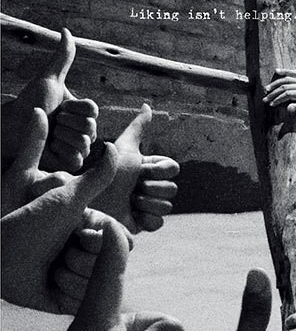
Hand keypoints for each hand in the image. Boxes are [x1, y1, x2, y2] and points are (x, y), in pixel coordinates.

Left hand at [1, 111, 118, 313]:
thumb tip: (114, 146)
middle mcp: (91, 252)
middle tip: (58, 251)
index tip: (77, 231)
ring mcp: (82, 276)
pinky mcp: (71, 299)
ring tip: (48, 268)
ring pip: (98, 283)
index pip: (123, 239)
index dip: (99, 238)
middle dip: (83, 258)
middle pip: (112, 263)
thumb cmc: (24, 222)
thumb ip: (94, 176)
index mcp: (93, 228)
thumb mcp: (64, 198)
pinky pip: (85, 301)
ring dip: (71, 275)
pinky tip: (47, 285)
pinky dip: (65, 293)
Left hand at [4, 29, 97, 171]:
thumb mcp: (49, 80)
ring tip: (48, 136)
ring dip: (59, 138)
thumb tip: (66, 30)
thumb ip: (63, 57)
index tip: (59, 107)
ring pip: (83, 143)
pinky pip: (76, 158)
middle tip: (51, 122)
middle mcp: (87, 130)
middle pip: (90, 128)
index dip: (73, 108)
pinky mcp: (71, 164)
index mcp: (86, 113)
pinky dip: (60, 153)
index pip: (93, 110)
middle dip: (65, 124)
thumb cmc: (29, 103)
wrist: (13, 127)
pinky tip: (49, 149)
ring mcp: (81, 148)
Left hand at [90, 104, 178, 233]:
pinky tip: (132, 215)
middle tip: (132, 189)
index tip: (142, 170)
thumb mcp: (121, 148)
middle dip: (151, 188)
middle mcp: (150, 187)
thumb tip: (148, 105)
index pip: (173, 169)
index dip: (159, 171)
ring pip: (167, 206)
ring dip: (147, 203)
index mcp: (149, 170)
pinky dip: (146, 219)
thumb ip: (137, 129)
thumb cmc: (103, 174)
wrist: (88, 202)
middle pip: (172, 188)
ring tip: (129, 202)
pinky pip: (159, 223)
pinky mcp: (142, 225)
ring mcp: (148, 207)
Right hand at [262, 69, 295, 136]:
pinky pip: (293, 73)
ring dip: (275, 84)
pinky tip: (276, 71)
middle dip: (274, 93)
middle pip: (285, 86)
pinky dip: (285, 71)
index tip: (271, 105)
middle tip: (264, 99)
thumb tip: (289, 107)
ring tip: (266, 89)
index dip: (278, 99)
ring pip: (287, 79)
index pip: (288, 94)